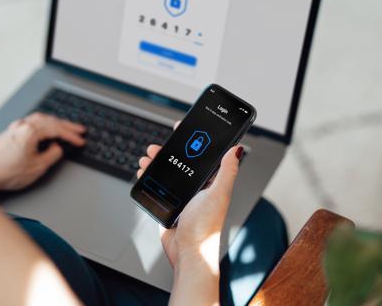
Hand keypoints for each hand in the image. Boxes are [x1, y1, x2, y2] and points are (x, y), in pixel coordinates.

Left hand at [0, 112, 85, 191]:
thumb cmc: (6, 172)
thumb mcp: (37, 167)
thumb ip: (52, 154)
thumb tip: (57, 147)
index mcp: (30, 131)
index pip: (57, 129)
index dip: (71, 135)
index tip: (80, 140)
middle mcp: (23, 125)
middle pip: (50, 120)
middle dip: (67, 126)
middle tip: (79, 130)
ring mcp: (15, 127)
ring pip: (41, 119)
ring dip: (55, 123)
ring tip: (66, 127)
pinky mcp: (11, 131)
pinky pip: (32, 122)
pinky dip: (44, 124)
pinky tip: (46, 130)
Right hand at [136, 142, 242, 269]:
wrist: (187, 252)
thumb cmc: (206, 227)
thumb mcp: (219, 194)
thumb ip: (227, 171)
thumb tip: (237, 149)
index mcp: (212, 182)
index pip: (203, 155)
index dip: (194, 140)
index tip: (183, 128)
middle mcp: (197, 187)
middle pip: (181, 161)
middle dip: (169, 151)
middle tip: (159, 146)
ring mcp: (182, 195)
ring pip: (167, 172)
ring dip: (156, 162)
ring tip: (148, 158)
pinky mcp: (169, 203)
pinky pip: (158, 185)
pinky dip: (150, 176)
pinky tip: (144, 172)